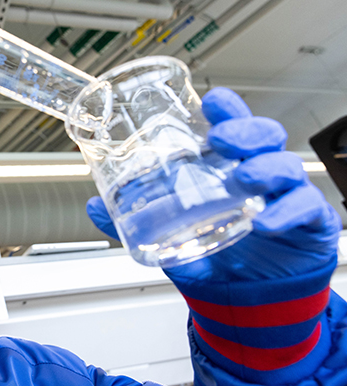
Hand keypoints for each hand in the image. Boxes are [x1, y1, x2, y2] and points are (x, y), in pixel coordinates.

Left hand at [87, 87, 341, 280]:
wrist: (244, 298)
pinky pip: (307, 210)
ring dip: (265, 167)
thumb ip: (132, 218)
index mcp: (226, 166)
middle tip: (222, 139)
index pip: (231, 126)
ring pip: (286, 166)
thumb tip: (94, 205)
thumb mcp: (169, 233)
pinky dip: (287, 212)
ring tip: (242, 178)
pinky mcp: (307, 224)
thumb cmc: (214, 253)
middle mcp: (257, 174)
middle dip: (245, 130)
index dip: (226, 109)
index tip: (211, 101)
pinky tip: (266, 220)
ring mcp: (284, 197)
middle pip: (263, 136)